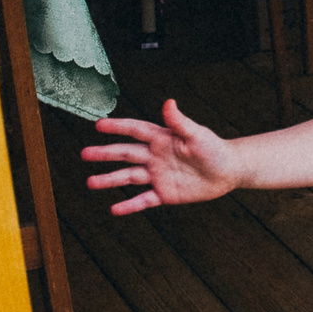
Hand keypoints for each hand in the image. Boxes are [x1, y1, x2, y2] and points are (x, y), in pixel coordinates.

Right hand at [83, 100, 239, 214]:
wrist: (228, 171)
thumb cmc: (214, 149)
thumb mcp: (197, 134)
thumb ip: (180, 122)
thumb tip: (168, 102)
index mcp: (161, 138)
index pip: (135, 131)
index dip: (117, 127)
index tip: (98, 125)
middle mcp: (155, 156)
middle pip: (125, 154)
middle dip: (105, 154)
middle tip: (84, 154)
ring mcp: (158, 175)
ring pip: (129, 177)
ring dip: (110, 180)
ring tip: (91, 182)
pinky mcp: (164, 194)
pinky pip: (144, 200)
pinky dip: (130, 205)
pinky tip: (114, 209)